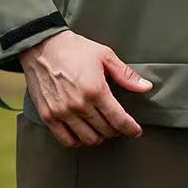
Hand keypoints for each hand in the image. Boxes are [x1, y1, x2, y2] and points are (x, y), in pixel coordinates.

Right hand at [18, 30, 153, 148]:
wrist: (42, 46)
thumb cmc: (74, 49)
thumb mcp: (104, 55)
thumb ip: (125, 74)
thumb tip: (145, 87)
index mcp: (95, 89)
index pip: (119, 119)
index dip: (131, 128)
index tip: (135, 131)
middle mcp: (79, 105)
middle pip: (105, 131)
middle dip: (116, 130)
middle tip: (117, 124)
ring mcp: (62, 113)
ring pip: (88, 139)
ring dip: (99, 136)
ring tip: (102, 127)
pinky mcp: (48, 116)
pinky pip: (67, 141)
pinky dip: (78, 141)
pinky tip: (83, 132)